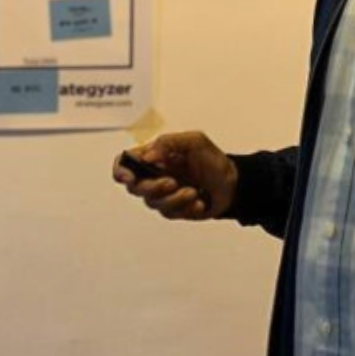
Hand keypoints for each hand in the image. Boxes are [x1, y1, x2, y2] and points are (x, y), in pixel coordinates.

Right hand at [111, 130, 238, 220]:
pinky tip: (200, 202)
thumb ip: (168, 143)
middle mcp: (153, 176)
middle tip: (173, 182)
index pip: (125, 164)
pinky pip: (170, 213)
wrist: (233, 183)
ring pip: (153, 203)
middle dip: (153, 187)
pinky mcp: (174, 210)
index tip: (130, 178)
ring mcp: (163, 195)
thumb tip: (146, 157)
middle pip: (135, 187)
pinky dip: (186, 208)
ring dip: (174, 198)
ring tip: (194, 192)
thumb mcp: (194, 142)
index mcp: (154, 157)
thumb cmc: (212, 160)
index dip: (121, 171)